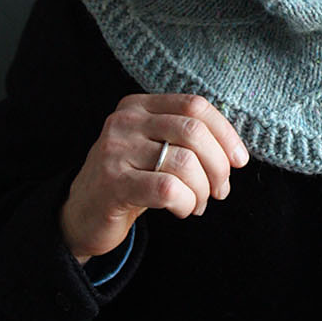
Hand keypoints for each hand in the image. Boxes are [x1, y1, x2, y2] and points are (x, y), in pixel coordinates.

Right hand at [60, 93, 248, 262]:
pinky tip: (183, 210)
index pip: (195, 106)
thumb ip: (187, 140)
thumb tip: (235, 154)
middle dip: (218, 165)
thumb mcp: (155, 149)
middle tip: (220, 189)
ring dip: (202, 190)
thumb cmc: (131, 181)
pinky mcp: (113, 184)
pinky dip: (186, 203)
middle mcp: (124, 121)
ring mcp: (115, 151)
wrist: (83, 214)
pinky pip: (168, 189)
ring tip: (198, 203)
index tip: (239, 160)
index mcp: (139, 106)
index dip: (225, 133)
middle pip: (193, 131)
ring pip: (185, 163)